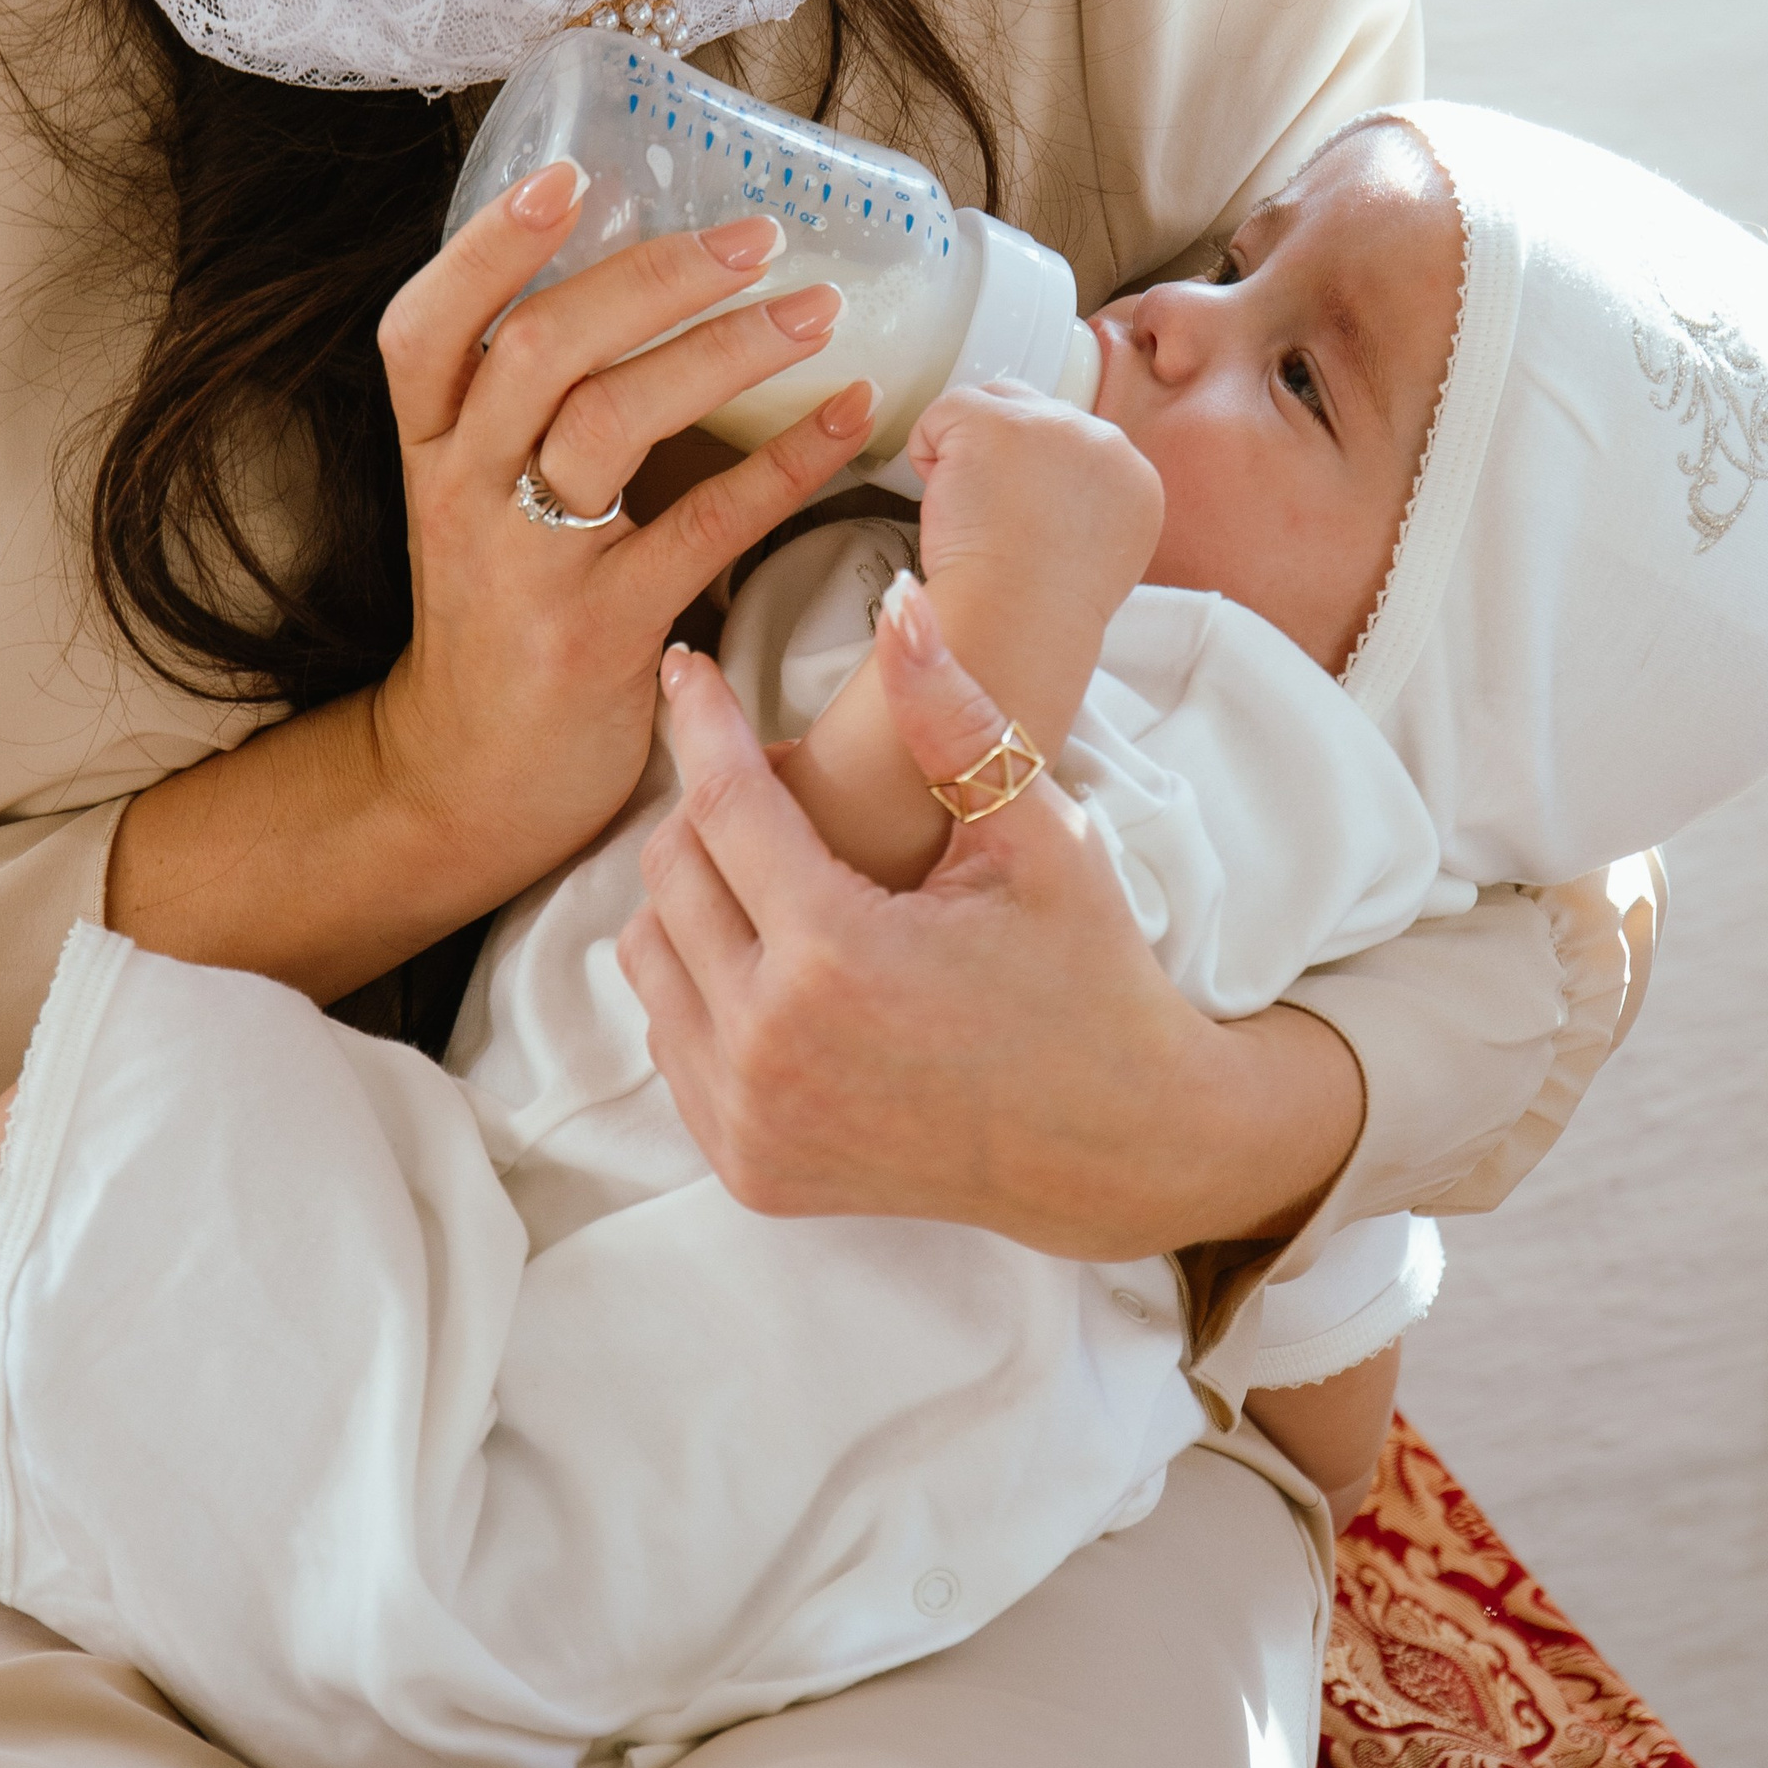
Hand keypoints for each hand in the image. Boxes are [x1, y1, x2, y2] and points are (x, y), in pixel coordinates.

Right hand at [366, 163, 879, 901]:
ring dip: (726, 350)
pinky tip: (851, 418)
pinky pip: (703, 528)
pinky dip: (785, 463)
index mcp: (430, 446)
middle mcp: (460, 492)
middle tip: (758, 232)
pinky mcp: (598, 634)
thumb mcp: (476, 499)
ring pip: (612, 420)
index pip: (426, 323)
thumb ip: (530, 409)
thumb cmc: (498, 615)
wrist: (467, 782)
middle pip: (542, 348)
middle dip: (656, 276)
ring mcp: (524, 565)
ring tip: (818, 309)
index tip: (572, 173)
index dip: (491, 244)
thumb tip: (653, 281)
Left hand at [620, 579, 1363, 1257]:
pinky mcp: (748, 1168)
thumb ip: (953, 718)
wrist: (1118, 1146)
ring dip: (693, 893)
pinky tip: (770, 948)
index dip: (702, 719)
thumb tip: (896, 599)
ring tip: (771, 862)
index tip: (688, 665)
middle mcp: (771, 1048)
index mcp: (835, 957)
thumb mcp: (1037, 835)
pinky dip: (700, 980)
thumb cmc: (1088, 973)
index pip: (723, 801)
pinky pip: (669, 1037)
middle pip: (670, 874)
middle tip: (770, 778)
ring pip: (649, 956)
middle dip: (706, 804)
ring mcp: (752, 1121)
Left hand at [907, 381, 1160, 644]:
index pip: (1072, 443)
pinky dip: (928, 453)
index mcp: (1134, 478)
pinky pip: (944, 413)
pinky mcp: (995, 422)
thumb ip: (1080, 504)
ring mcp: (1051, 425)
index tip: (1019, 522)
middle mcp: (1104, 441)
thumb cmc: (1037, 609)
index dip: (1030, 476)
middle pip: (1032, 412)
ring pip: (988, 406)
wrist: (1016, 621)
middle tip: (991, 520)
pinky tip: (947, 502)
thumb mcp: (1093, 551)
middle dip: (1000, 456)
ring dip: (967, 455)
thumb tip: (1041, 485)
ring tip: (973, 514)